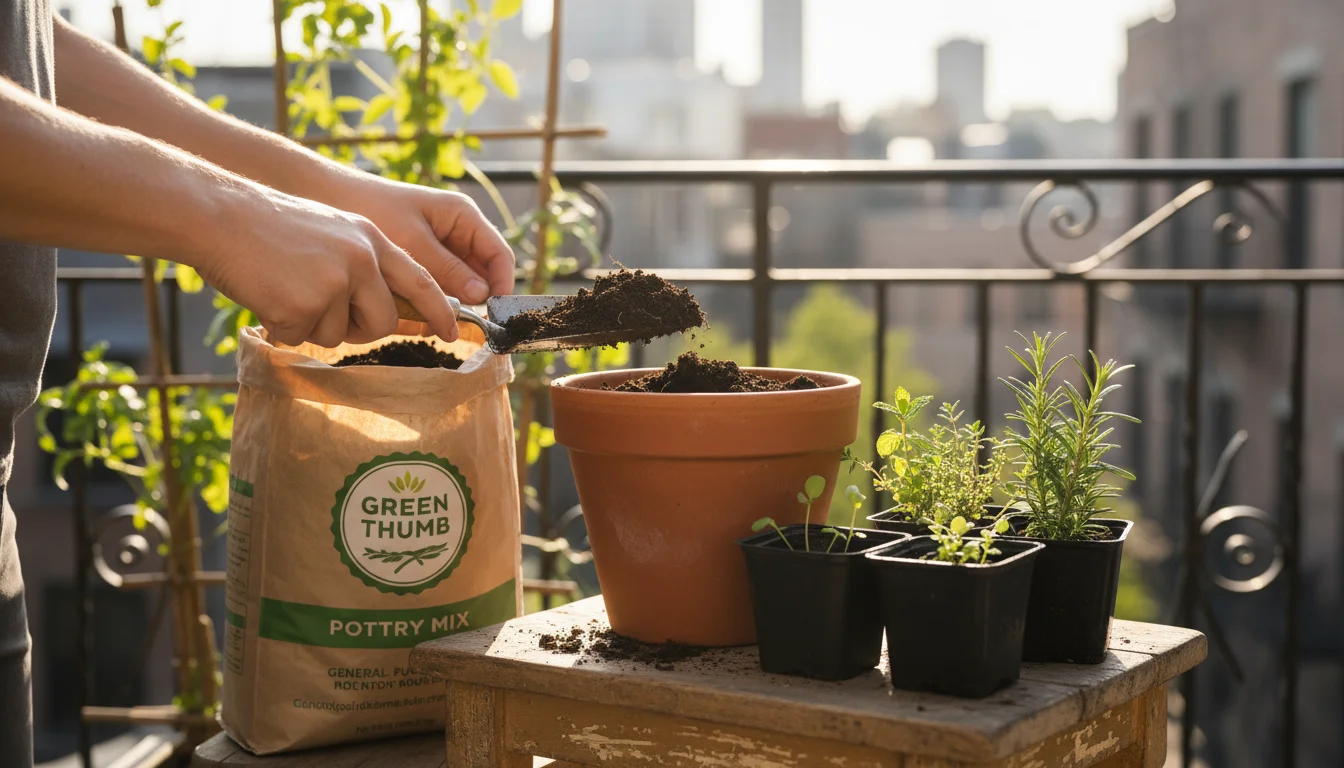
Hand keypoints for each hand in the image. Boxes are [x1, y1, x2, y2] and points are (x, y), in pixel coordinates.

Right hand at [194, 186, 459, 346]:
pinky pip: (303, 337)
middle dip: (360, 330)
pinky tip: (268, 295)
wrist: (221, 215)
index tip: (454, 331)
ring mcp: (336, 281)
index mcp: (371, 238)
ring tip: (286, 289)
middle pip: (384, 321)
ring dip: (312, 326)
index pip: (421, 280)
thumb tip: (384, 313)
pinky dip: (283, 326)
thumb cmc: (269, 229)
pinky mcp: (307, 303)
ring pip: (340, 335)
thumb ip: (363, 265)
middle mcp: (362, 258)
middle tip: (323, 314)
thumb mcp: (332, 232)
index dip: (440, 310)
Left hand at [328, 175, 514, 336]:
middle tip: (455, 325)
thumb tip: (482, 296)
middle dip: (471, 301)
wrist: (326, 196)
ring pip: (457, 286)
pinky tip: (410, 315)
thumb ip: (447, 269)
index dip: (502, 286)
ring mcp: (439, 248)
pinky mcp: (419, 262)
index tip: (493, 315)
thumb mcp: (412, 240)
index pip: (499, 256)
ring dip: (446, 304)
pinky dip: (426, 302)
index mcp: (463, 217)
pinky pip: (433, 287)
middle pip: (480, 275)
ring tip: (428, 321)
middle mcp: (456, 233)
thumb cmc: (371, 207)